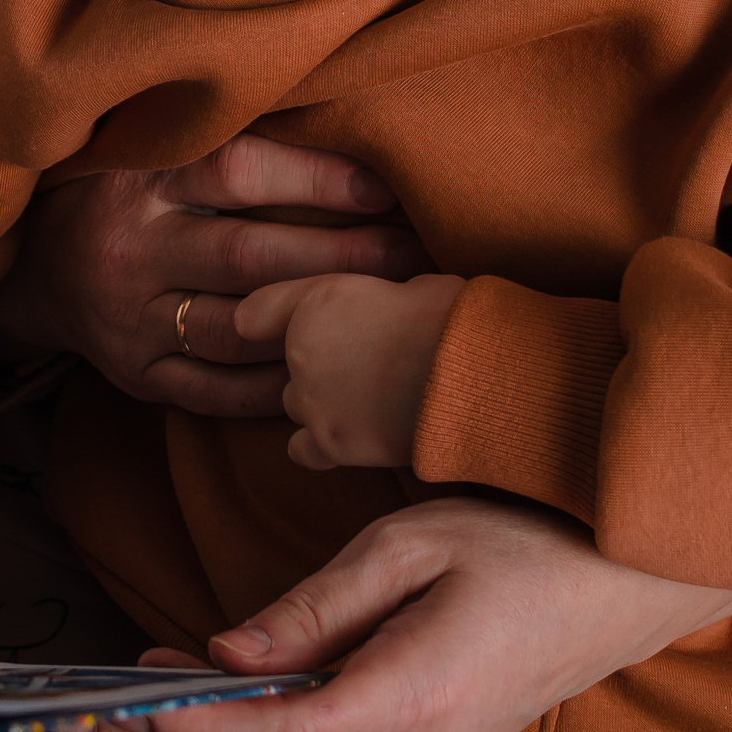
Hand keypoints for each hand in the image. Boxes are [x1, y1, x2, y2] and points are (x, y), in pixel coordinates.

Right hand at [3, 131, 430, 420]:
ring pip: (235, 329)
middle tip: (413, 255)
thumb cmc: (119, 195)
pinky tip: (324, 372)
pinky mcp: (134, 373)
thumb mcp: (146, 149)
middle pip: (248, 256)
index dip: (315, 179)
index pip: (235, 172)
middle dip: (340, 257)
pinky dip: (270, 387)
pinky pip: (211, 390)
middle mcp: (132, 249)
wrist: (32, 269)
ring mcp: (129, 318)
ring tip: (383, 316)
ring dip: (314, 323)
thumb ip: (218, 137)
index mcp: (140, 181)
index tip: (386, 187)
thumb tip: (336, 105)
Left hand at [94, 498, 731, 731]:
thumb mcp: (408, 546)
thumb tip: (224, 651)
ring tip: (149, 683)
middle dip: (183, 730)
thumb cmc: (522, 545)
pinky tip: (222, 696)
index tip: (127, 701)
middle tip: (106, 687)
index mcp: (414, 701)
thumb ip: (311, 607)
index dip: (193, 725)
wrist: (622, 587)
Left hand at [238, 274, 464, 468]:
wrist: (471, 374)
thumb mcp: (411, 281)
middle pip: (290, 365)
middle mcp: (300, 352)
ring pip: (296, 406)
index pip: (259, 311)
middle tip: (365, 368)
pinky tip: (347, 438)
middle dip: (319, 367)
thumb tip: (387, 310)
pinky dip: (318, 446)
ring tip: (367, 402)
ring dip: (323, 404)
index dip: (268, 319)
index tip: (261, 326)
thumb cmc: (455, 321)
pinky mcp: (332, 443)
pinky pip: (302, 451)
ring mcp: (313, 401)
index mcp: (315, 301)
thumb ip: (376, 298)